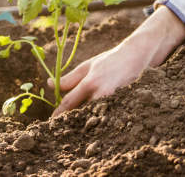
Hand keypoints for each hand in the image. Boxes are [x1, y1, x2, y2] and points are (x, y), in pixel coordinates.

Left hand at [50, 6, 184, 115]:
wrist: (135, 56)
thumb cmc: (109, 60)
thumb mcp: (87, 66)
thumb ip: (69, 78)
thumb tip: (49, 84)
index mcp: (89, 83)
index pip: (69, 103)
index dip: (59, 114)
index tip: (51, 122)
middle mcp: (101, 94)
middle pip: (81, 115)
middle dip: (72, 121)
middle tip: (63, 127)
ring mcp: (113, 101)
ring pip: (94, 117)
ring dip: (85, 122)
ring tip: (78, 125)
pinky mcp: (123, 105)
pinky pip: (107, 116)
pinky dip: (99, 119)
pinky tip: (95, 120)